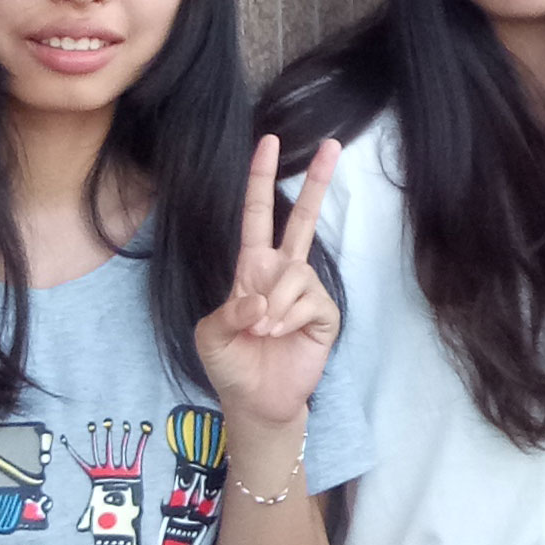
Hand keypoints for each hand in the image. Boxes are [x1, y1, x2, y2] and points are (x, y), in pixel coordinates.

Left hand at [200, 135, 342, 431]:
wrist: (256, 402)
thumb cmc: (231, 364)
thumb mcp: (211, 336)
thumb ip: (228, 312)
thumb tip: (259, 299)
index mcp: (252, 267)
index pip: (258, 215)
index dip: (261, 179)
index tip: (269, 142)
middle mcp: (282, 272)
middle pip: (304, 219)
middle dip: (318, 182)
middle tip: (333, 144)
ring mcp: (305, 292)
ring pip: (296, 274)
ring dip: (274, 306)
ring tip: (262, 331)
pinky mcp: (323, 315)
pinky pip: (309, 302)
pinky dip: (288, 320)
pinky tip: (281, 336)